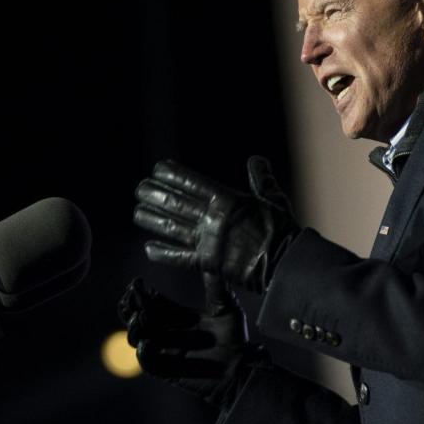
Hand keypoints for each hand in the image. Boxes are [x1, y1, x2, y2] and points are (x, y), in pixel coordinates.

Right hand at [117, 275, 256, 407]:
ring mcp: (166, 351)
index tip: (137, 282)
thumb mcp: (226, 307)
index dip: (143, 294)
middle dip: (132, 307)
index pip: (154, 303)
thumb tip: (212, 258)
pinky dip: (144, 353)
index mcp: (179, 316)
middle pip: (140, 318)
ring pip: (138, 338)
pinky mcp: (168, 371)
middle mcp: (169, 332)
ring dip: (135, 327)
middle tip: (131, 296)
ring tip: (141, 317)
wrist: (242, 365)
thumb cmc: (235, 336)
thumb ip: (216, 286)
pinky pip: (149, 363)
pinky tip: (147, 343)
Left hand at [133, 156, 299, 291]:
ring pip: (172, 228)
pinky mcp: (208, 263)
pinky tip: (149, 248)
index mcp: (228, 201)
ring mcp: (208, 242)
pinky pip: (180, 257)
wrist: (285, 263)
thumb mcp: (273, 199)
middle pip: (177, 204)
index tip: (158, 168)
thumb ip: (261, 179)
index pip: (194, 184)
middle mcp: (213, 219)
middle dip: (156, 194)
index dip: (174, 175)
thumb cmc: (282, 230)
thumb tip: (256, 160)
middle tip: (140, 188)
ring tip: (138, 212)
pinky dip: (163, 253)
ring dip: (153, 219)